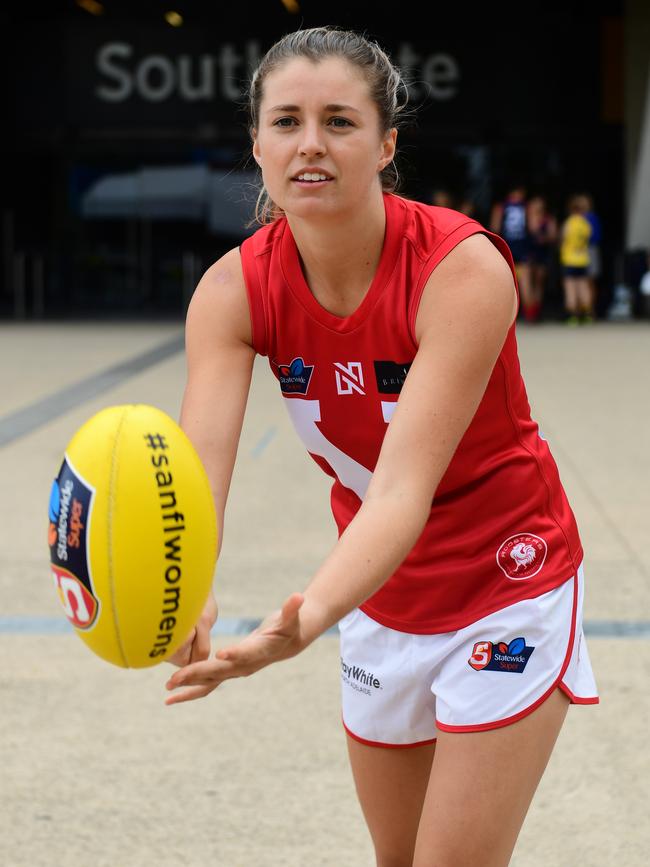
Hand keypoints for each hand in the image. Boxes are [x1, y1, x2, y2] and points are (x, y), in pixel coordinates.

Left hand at [164, 592, 304, 705]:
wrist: (288, 643)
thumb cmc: (289, 626)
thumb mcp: (291, 617)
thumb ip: (292, 608)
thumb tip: (299, 597)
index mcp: (259, 652)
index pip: (245, 654)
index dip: (235, 654)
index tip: (221, 654)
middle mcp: (245, 666)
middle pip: (218, 672)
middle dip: (196, 674)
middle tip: (175, 679)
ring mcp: (235, 671)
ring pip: (209, 683)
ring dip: (188, 687)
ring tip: (167, 691)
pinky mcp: (228, 671)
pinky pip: (206, 684)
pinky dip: (189, 690)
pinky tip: (171, 696)